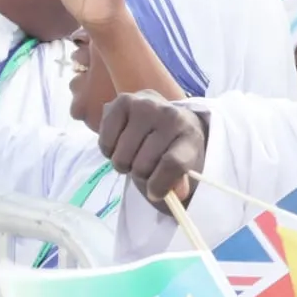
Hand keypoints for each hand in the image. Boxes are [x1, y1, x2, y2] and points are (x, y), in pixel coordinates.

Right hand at [98, 91, 205, 206]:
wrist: (167, 115)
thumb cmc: (173, 146)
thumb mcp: (184, 166)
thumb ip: (178, 182)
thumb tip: (174, 195)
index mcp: (190, 136)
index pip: (173, 163)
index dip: (160, 184)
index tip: (154, 194)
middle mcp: (170, 116)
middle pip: (142, 165)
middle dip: (140, 174)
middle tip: (144, 165)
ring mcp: (146, 106)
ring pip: (121, 157)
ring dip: (124, 163)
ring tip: (134, 153)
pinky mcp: (123, 101)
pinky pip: (106, 142)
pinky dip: (109, 151)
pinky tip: (121, 142)